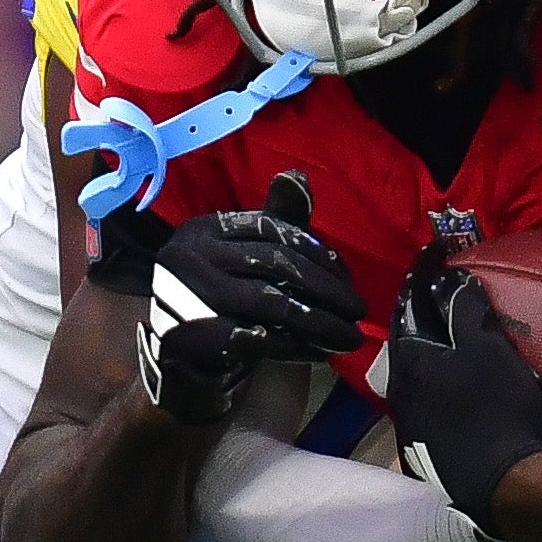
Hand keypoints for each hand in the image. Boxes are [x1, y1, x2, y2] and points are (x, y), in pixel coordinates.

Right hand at [110, 171, 364, 428]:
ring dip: (321, 321)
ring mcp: (187, 299)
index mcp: (201, 230)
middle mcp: (188, 257)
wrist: (183, 366)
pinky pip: (261, 339)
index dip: (315, 251)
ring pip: (273, 303)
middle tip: (358, 309)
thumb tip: (298, 175)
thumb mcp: (247, 258)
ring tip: (350, 335)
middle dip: (327, 288)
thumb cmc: (222, 305)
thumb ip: (274, 222)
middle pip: (276, 264)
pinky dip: (296, 346)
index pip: (271, 229)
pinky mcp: (196, 339)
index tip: (345, 275)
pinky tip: (320, 351)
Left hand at [382, 257, 541, 537]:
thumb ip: (465, 312)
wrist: (506, 490)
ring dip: (439, 356)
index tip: (437, 252)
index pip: (406, 307)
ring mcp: (413, 428)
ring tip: (466, 342)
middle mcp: (400, 396)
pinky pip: (436, 406)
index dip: (422, 276)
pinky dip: (450, 387)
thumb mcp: (487, 351)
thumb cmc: (496, 412)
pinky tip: (472, 390)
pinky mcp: (431, 454)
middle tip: (452, 298)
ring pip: (422, 378)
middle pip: (410, 345)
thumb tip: (452, 280)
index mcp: (407, 365)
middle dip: (429, 320)